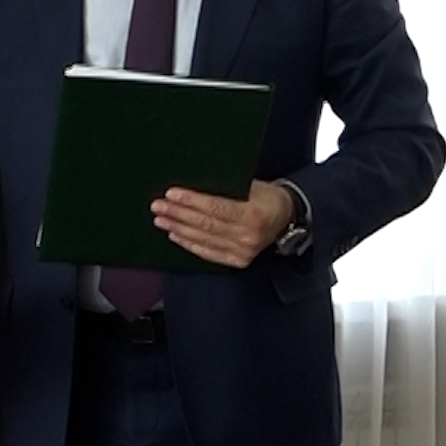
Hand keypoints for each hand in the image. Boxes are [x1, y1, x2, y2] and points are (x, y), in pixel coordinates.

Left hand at [151, 180, 293, 268]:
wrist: (286, 218)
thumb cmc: (267, 197)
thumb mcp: (252, 185)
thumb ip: (226, 188)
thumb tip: (192, 184)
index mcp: (253, 214)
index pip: (215, 207)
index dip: (191, 201)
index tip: (171, 194)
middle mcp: (248, 236)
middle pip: (205, 224)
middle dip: (178, 214)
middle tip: (158, 206)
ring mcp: (243, 251)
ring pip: (203, 239)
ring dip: (178, 229)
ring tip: (161, 219)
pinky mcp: (237, 261)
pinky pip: (208, 253)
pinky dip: (189, 244)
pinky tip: (175, 235)